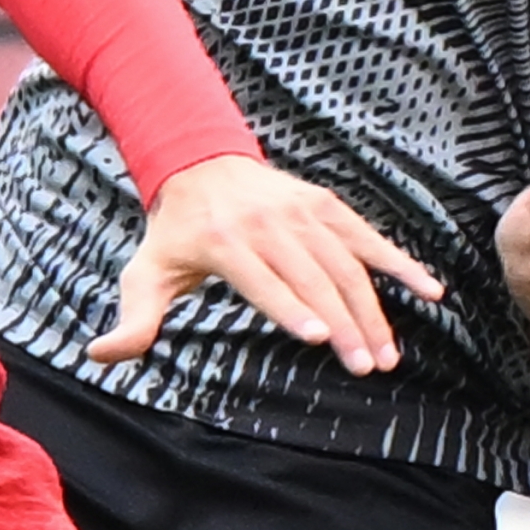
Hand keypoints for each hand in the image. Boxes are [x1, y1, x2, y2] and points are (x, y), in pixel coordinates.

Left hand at [86, 155, 444, 375]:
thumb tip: (100, 355)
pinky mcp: (329, 206)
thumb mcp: (144, 273)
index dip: (292, 308)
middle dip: (345, 324)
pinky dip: (401, 264)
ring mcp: (305, 212)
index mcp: (226, 243)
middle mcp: (270, 225)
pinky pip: (370, 238)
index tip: (319, 338)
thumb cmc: (175, 232)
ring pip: (347, 265)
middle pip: (315, 279)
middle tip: (368, 367)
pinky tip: (429, 290)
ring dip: (374, 309)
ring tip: (389, 352)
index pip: (265, 281)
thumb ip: (132, 319)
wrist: (204, 162)